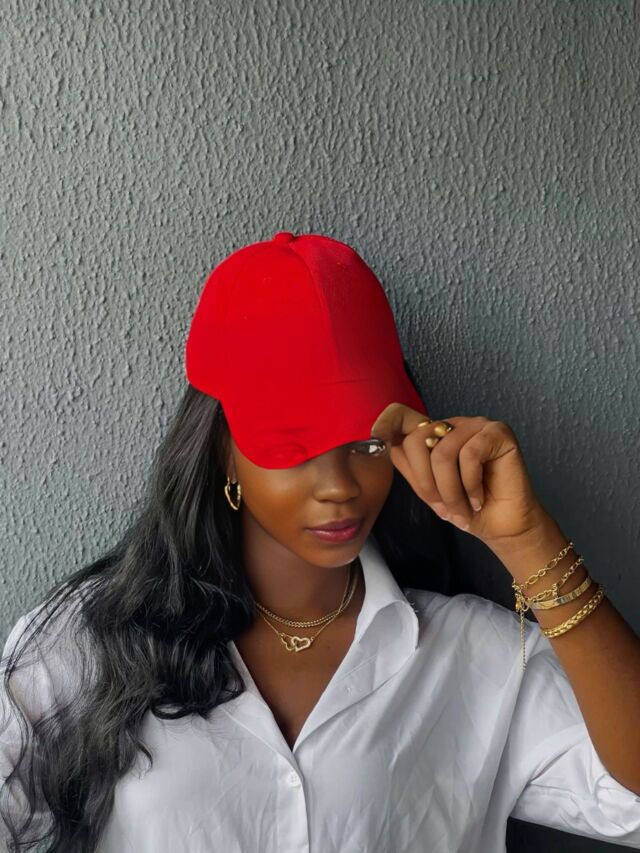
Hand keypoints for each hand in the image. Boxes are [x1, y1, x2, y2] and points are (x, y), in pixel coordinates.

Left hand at [369, 403, 548, 546]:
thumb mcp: (428, 489)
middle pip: (418, 440)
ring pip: (443, 452)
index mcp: (434, 435)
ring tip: (463, 509)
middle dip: (427, 484)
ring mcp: (476, 425)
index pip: (401, 414)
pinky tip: (479, 498)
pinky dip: (471, 484)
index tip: (376, 439)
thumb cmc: (466, 508)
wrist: (501, 527)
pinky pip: (470, 454)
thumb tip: (382, 441)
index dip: (386, 422)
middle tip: (445, 508)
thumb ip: (408, 465)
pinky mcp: (498, 432)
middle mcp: (453, 425)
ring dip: (450, 491)